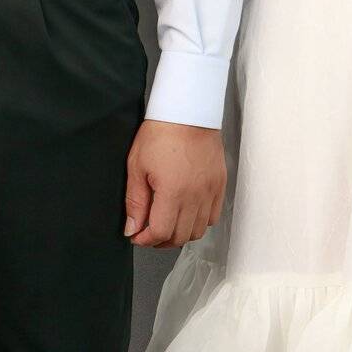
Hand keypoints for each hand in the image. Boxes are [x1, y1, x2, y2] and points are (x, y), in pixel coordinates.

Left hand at [124, 119, 225, 246]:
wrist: (188, 111)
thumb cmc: (161, 132)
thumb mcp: (137, 166)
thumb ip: (135, 202)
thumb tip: (132, 229)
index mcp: (173, 192)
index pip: (161, 233)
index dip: (145, 239)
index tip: (136, 235)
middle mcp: (195, 196)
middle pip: (180, 236)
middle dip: (160, 240)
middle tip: (148, 231)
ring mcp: (210, 191)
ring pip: (197, 231)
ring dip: (180, 233)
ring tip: (167, 223)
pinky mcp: (219, 185)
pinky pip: (212, 216)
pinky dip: (199, 222)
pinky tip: (186, 212)